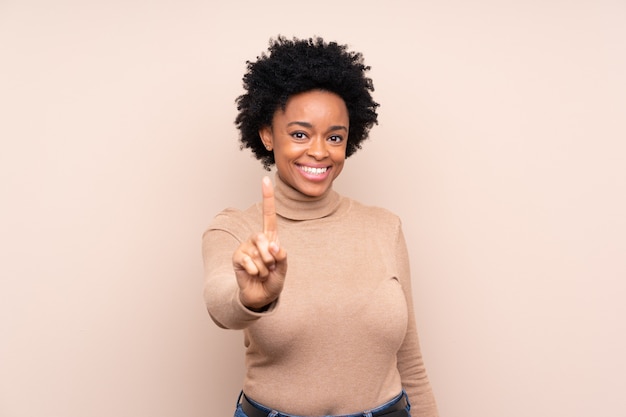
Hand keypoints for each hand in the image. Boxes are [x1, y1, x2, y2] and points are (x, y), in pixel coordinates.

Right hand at [232, 176, 286, 309]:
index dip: (267, 197)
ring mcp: (246, 247)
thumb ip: (282, 256)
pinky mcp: (237, 257)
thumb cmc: (273, 280)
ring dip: (265, 268)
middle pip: (265, 239)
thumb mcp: (283, 268)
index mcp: (270, 238)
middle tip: (270, 268)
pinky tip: (253, 275)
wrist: (260, 296)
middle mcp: (257, 239)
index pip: (269, 215)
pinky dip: (255, 272)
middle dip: (271, 258)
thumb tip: (273, 246)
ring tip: (262, 273)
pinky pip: (248, 262)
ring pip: (259, 253)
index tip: (264, 179)